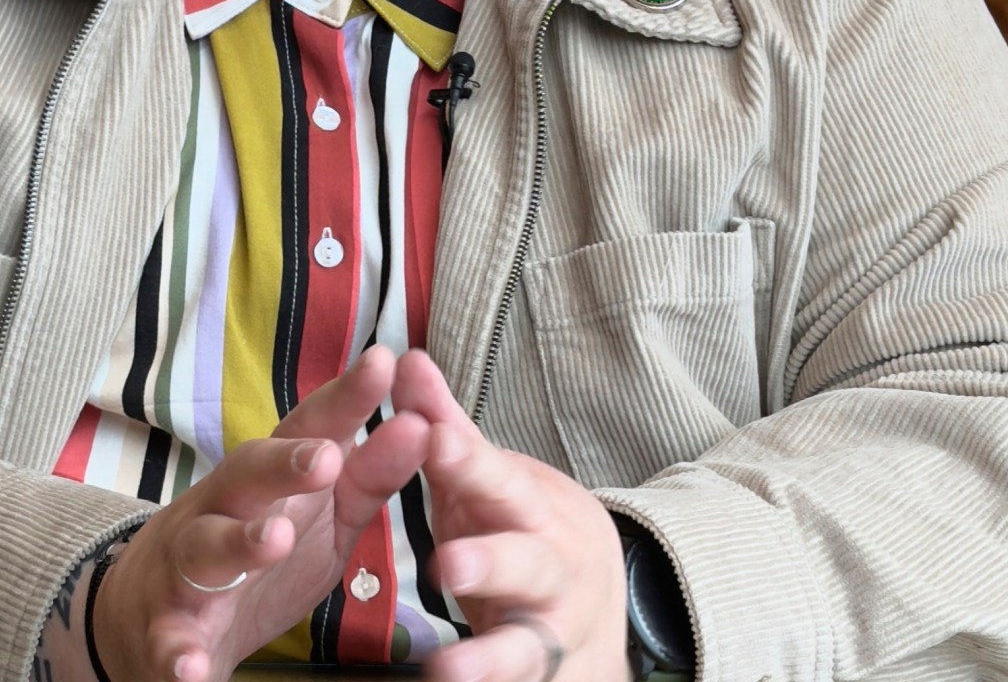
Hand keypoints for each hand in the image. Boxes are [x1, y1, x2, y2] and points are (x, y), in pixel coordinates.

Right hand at [89, 346, 429, 680]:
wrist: (150, 621)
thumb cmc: (250, 557)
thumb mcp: (318, 517)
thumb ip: (367, 478)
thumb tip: (422, 424)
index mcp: (264, 483)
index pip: (304, 431)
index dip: (343, 400)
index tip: (383, 365)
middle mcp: (219, 511)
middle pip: (245, 477)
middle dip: (284, 464)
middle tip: (328, 458)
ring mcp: (186, 569)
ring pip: (205, 548)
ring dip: (238, 544)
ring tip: (271, 542)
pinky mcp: (167, 630)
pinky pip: (171, 641)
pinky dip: (179, 655)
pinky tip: (192, 670)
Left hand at [392, 350, 628, 681]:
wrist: (600, 611)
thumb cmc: (522, 530)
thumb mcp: (490, 481)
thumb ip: (446, 427)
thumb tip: (406, 357)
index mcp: (530, 507)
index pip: (497, 478)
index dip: (466, 460)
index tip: (431, 436)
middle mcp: (551, 568)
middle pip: (526, 563)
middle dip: (491, 562)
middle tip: (450, 563)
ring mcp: (548, 629)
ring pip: (523, 645)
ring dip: (487, 658)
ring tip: (447, 670)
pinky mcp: (539, 676)